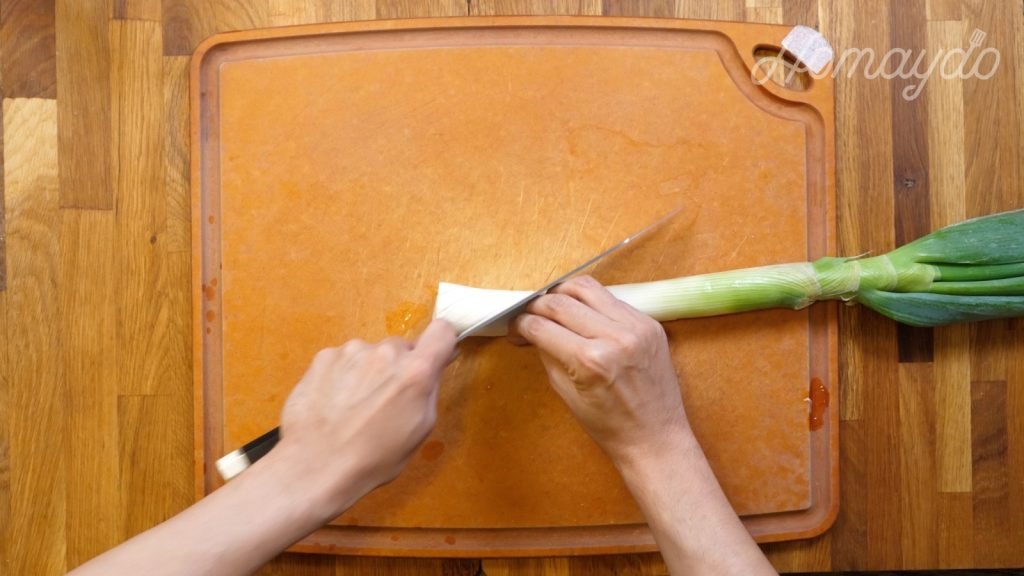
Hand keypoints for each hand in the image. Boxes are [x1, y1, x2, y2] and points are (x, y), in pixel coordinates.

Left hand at [277, 319, 455, 517]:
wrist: (316, 466)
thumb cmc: (374, 458)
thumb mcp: (420, 431)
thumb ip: (429, 390)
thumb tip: (434, 368)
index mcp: (416, 371)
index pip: (442, 331)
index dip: (441, 344)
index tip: (434, 358)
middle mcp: (386, 352)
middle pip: (401, 348)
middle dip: (398, 369)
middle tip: (385, 401)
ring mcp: (352, 351)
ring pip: (370, 355)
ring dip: (368, 372)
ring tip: (354, 407)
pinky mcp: (324, 356)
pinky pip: (343, 359)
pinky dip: (342, 375)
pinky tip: (334, 403)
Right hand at [509, 275, 686, 467]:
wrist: (655, 438)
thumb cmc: (609, 426)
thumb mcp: (566, 394)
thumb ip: (548, 354)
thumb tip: (532, 329)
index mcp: (590, 360)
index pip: (541, 326)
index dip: (520, 324)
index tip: (514, 327)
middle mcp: (614, 337)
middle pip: (561, 301)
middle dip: (536, 305)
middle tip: (529, 315)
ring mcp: (636, 326)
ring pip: (587, 288)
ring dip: (563, 293)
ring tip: (554, 307)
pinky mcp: (651, 323)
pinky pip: (613, 299)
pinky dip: (592, 304)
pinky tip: (584, 316)